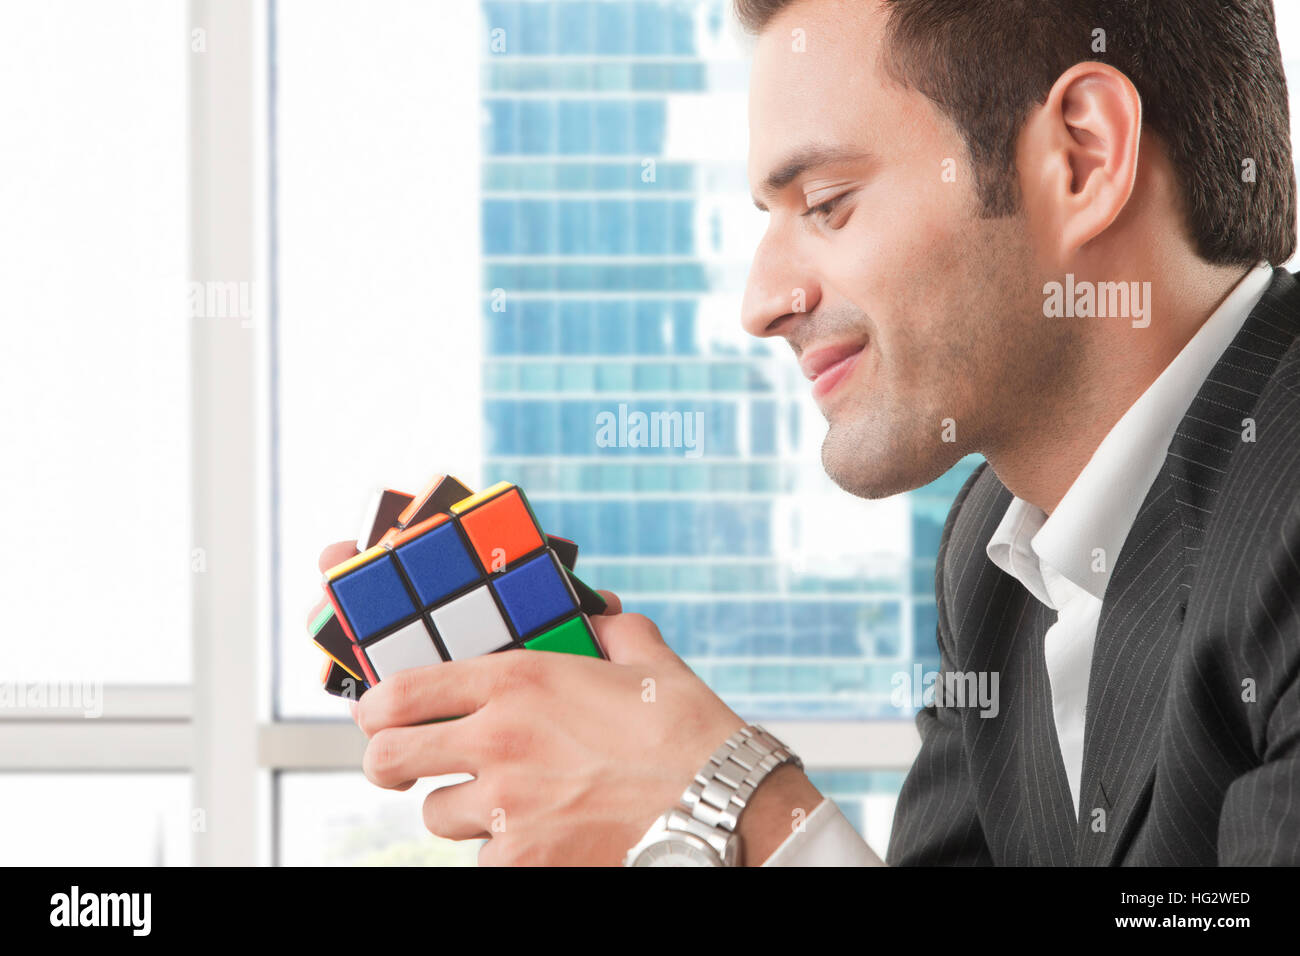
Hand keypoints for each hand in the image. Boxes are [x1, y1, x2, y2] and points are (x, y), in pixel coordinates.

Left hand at [351, 588, 752, 865]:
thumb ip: (609, 629)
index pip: (401, 692)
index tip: (380, 716)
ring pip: (437, 817)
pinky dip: (507, 851)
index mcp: (517, 681)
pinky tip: (545, 836)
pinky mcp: (523, 860)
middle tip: (404, 767)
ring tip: (504, 803)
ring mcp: (506, 806)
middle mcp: (498, 740)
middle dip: (387, 763)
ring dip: (461, 810)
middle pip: (387, 759)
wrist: (719, 803)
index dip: (376, 708)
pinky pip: (486, 858)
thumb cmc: (685, 728)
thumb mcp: (644, 658)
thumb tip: (602, 613)